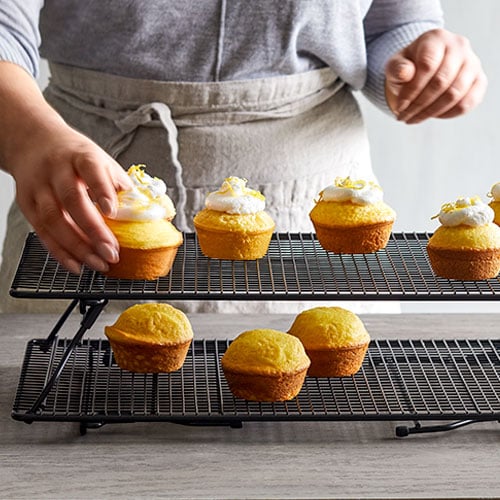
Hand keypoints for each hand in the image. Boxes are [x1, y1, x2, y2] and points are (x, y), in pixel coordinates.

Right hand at [9, 124, 131, 274]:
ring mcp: (39, 187)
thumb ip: (119, 183)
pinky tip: (77, 264)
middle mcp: (56, 170)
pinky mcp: (26, 204)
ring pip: (54, 220)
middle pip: (72, 200)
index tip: (113, 212)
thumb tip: (143, 209)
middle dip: (93, 230)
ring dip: (78, 247)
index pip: (91, 170)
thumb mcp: (100, 159)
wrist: (34, 143)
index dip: (102, 190)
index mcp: (80, 155)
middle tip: (112, 252)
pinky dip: (60, 252)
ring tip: (99, 263)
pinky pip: (42, 232)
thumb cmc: (74, 156)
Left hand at [385, 28, 486, 123]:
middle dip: (419, 105)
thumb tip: (405, 73)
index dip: (412, 90)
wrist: (424, 70)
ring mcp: (472, 63)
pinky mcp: (479, 81)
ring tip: (413, 118)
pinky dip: (447, 114)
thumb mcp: (395, 66)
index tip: (399, 106)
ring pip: (454, 94)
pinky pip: (466, 103)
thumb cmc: (409, 67)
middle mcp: (459, 46)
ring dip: (431, 112)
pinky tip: (431, 115)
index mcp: (436, 38)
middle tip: (403, 117)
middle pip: (441, 82)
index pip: (427, 65)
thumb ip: (396, 69)